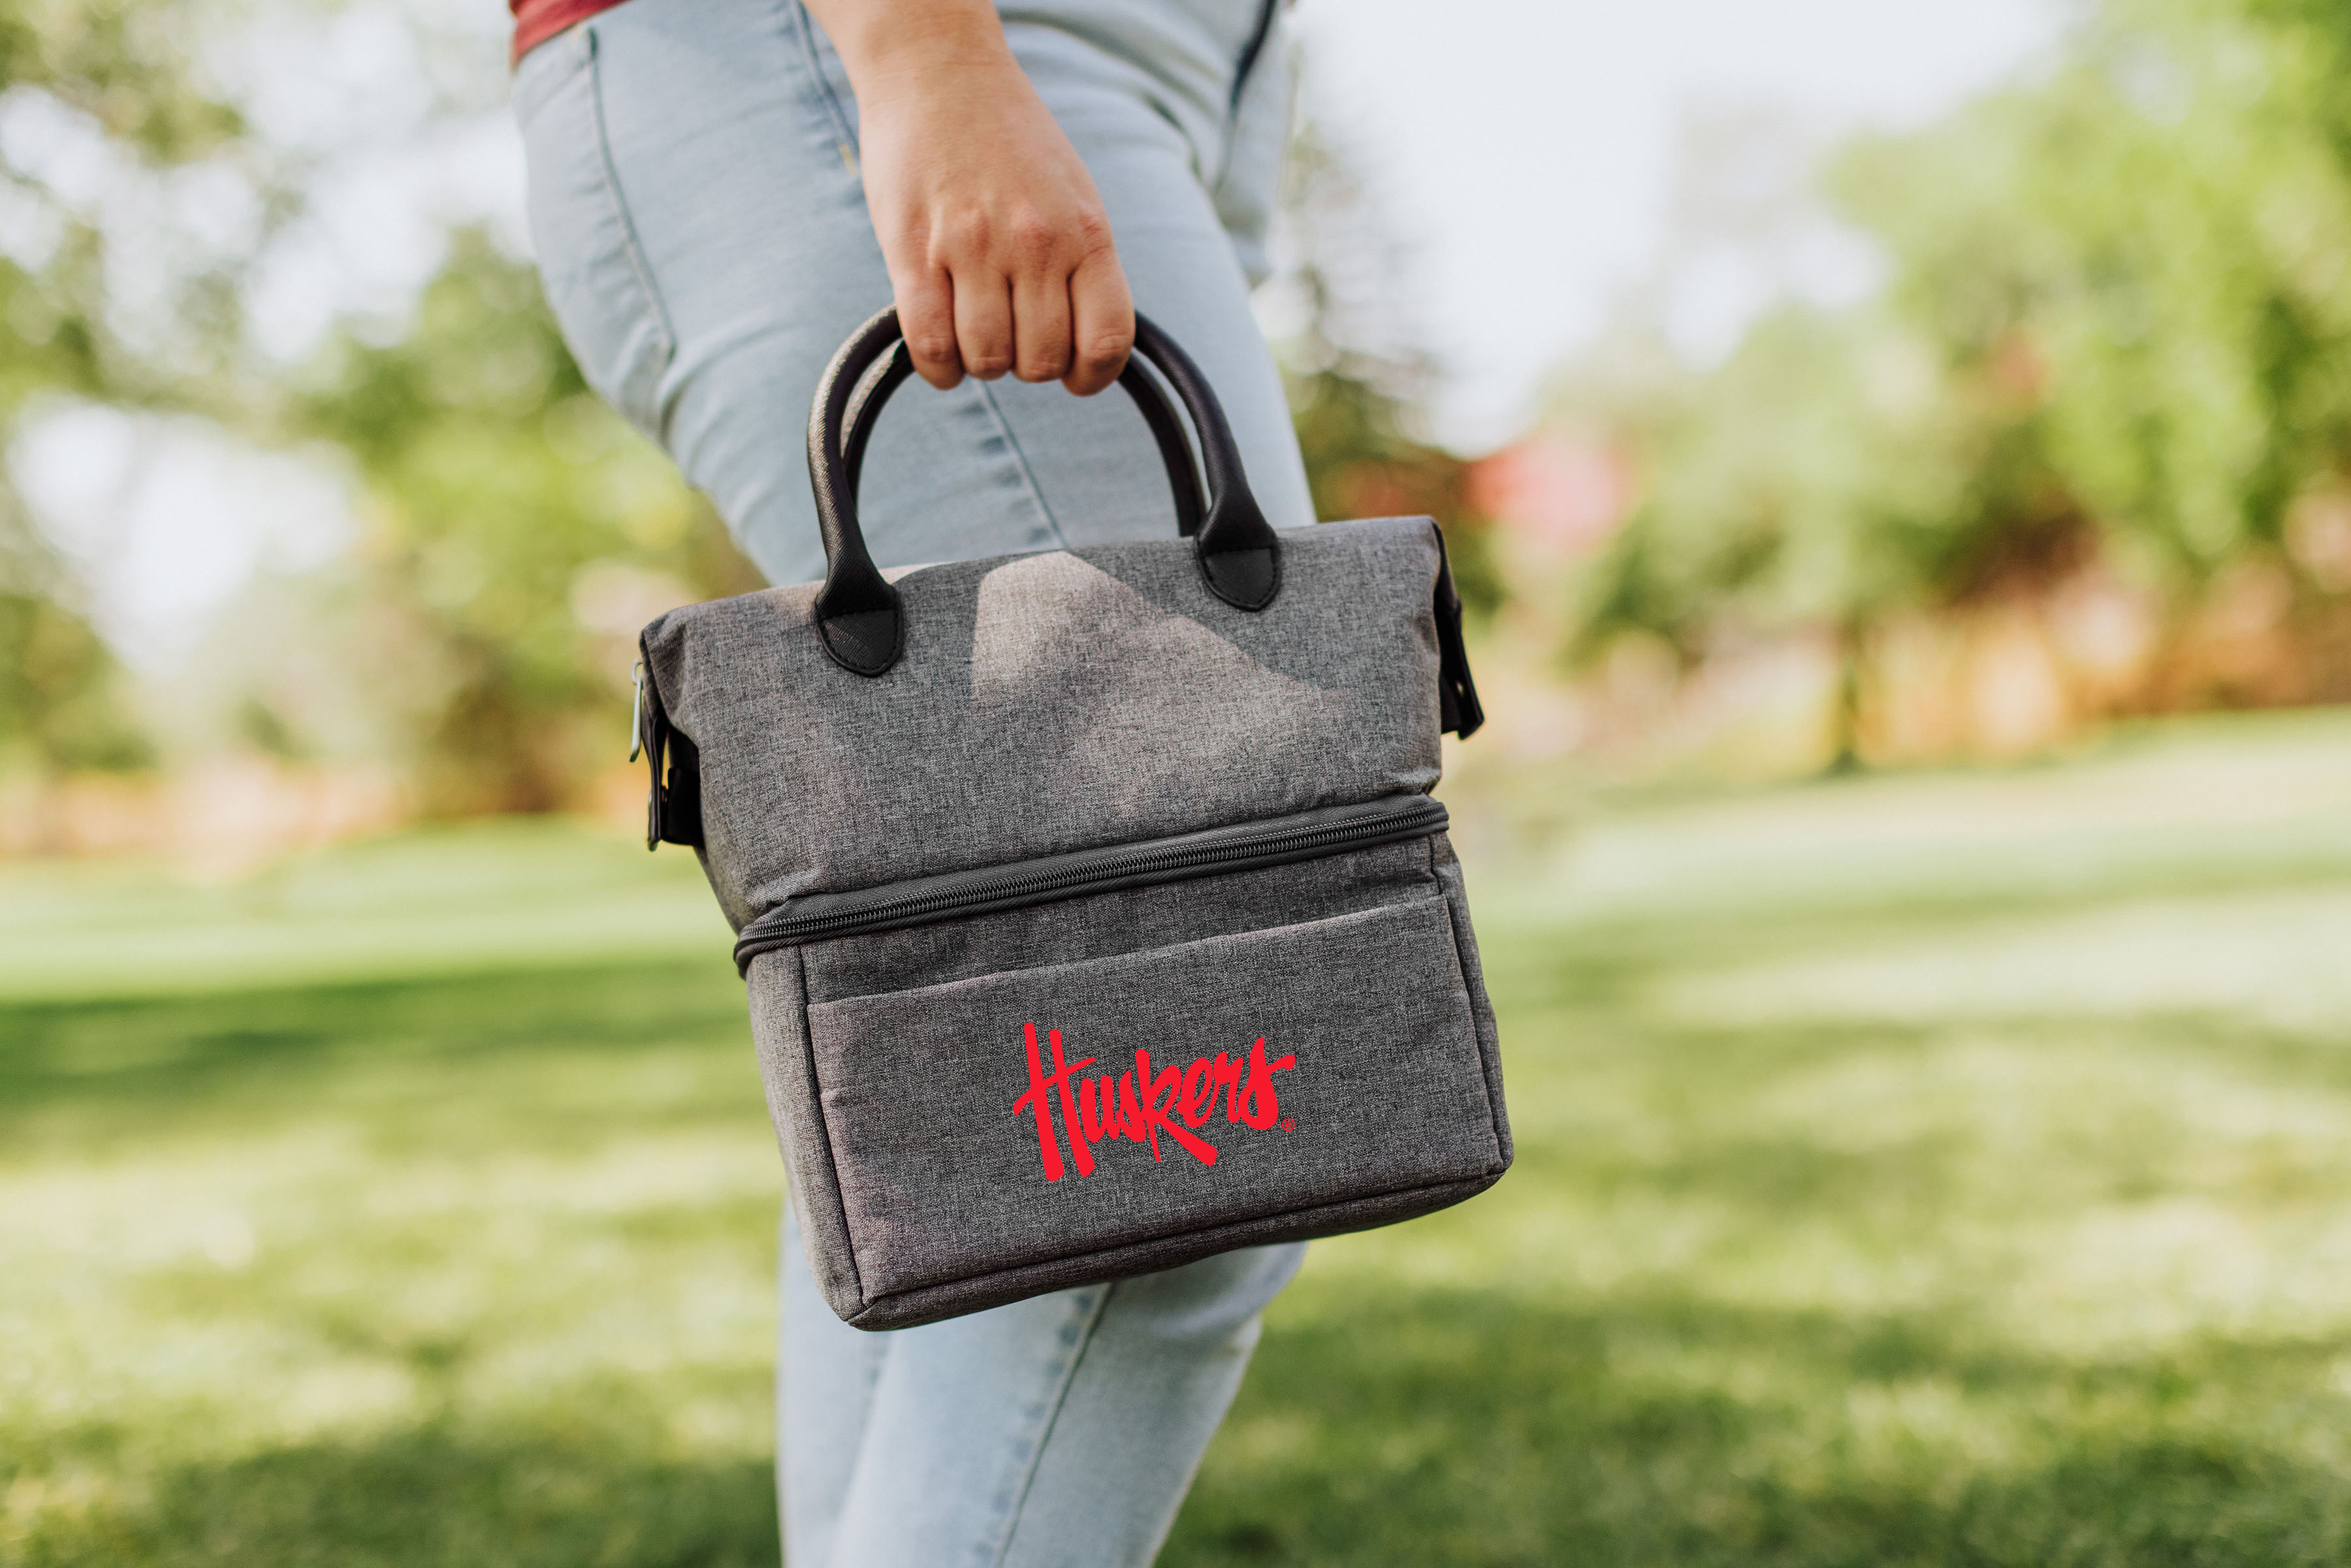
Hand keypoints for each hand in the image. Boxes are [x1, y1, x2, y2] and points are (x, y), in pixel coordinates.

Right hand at [808, 0, 1133, 395]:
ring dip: (982, 363)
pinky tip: (942, 356)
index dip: (1092, 376)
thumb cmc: (1009, 140)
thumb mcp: (1072, 194)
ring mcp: (973, 248)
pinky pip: (932, 346)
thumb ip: (1084, 263)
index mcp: (1086, 231)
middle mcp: (1036, 243)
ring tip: (974, 330)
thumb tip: (1088, 343)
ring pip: (988, 360)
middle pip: (1042, 361)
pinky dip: (940, 369)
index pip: (1107, 341)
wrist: (940, 72)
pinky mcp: (914, 251)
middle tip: (1012, 335)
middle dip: (1028, 364)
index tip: (1075, 375)